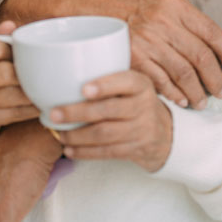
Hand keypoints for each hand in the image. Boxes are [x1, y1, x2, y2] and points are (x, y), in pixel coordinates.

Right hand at [0, 0, 221, 110]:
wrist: (89, 9)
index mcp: (174, 5)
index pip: (210, 31)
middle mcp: (163, 23)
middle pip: (200, 57)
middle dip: (215, 78)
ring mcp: (147, 42)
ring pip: (183, 73)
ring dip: (196, 92)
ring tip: (203, 101)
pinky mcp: (133, 59)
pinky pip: (160, 81)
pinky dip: (173, 94)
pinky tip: (181, 100)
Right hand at [0, 22, 38, 135]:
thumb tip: (10, 26)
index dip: (14, 50)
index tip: (27, 53)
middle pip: (4, 74)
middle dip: (26, 74)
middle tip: (43, 72)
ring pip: (10, 97)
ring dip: (32, 94)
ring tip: (47, 88)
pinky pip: (12, 115)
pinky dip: (29, 110)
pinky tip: (40, 104)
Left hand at [50, 70, 172, 171]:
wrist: (166, 134)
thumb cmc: (137, 103)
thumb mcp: (133, 86)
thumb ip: (110, 77)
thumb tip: (67, 69)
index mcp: (141, 85)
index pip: (126, 82)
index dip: (104, 85)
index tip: (83, 89)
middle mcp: (143, 106)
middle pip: (109, 110)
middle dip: (78, 112)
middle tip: (54, 113)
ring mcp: (141, 130)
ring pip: (105, 134)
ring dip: (78, 135)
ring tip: (59, 132)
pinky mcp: (136, 150)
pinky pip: (107, 152)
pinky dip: (86, 152)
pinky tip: (70, 149)